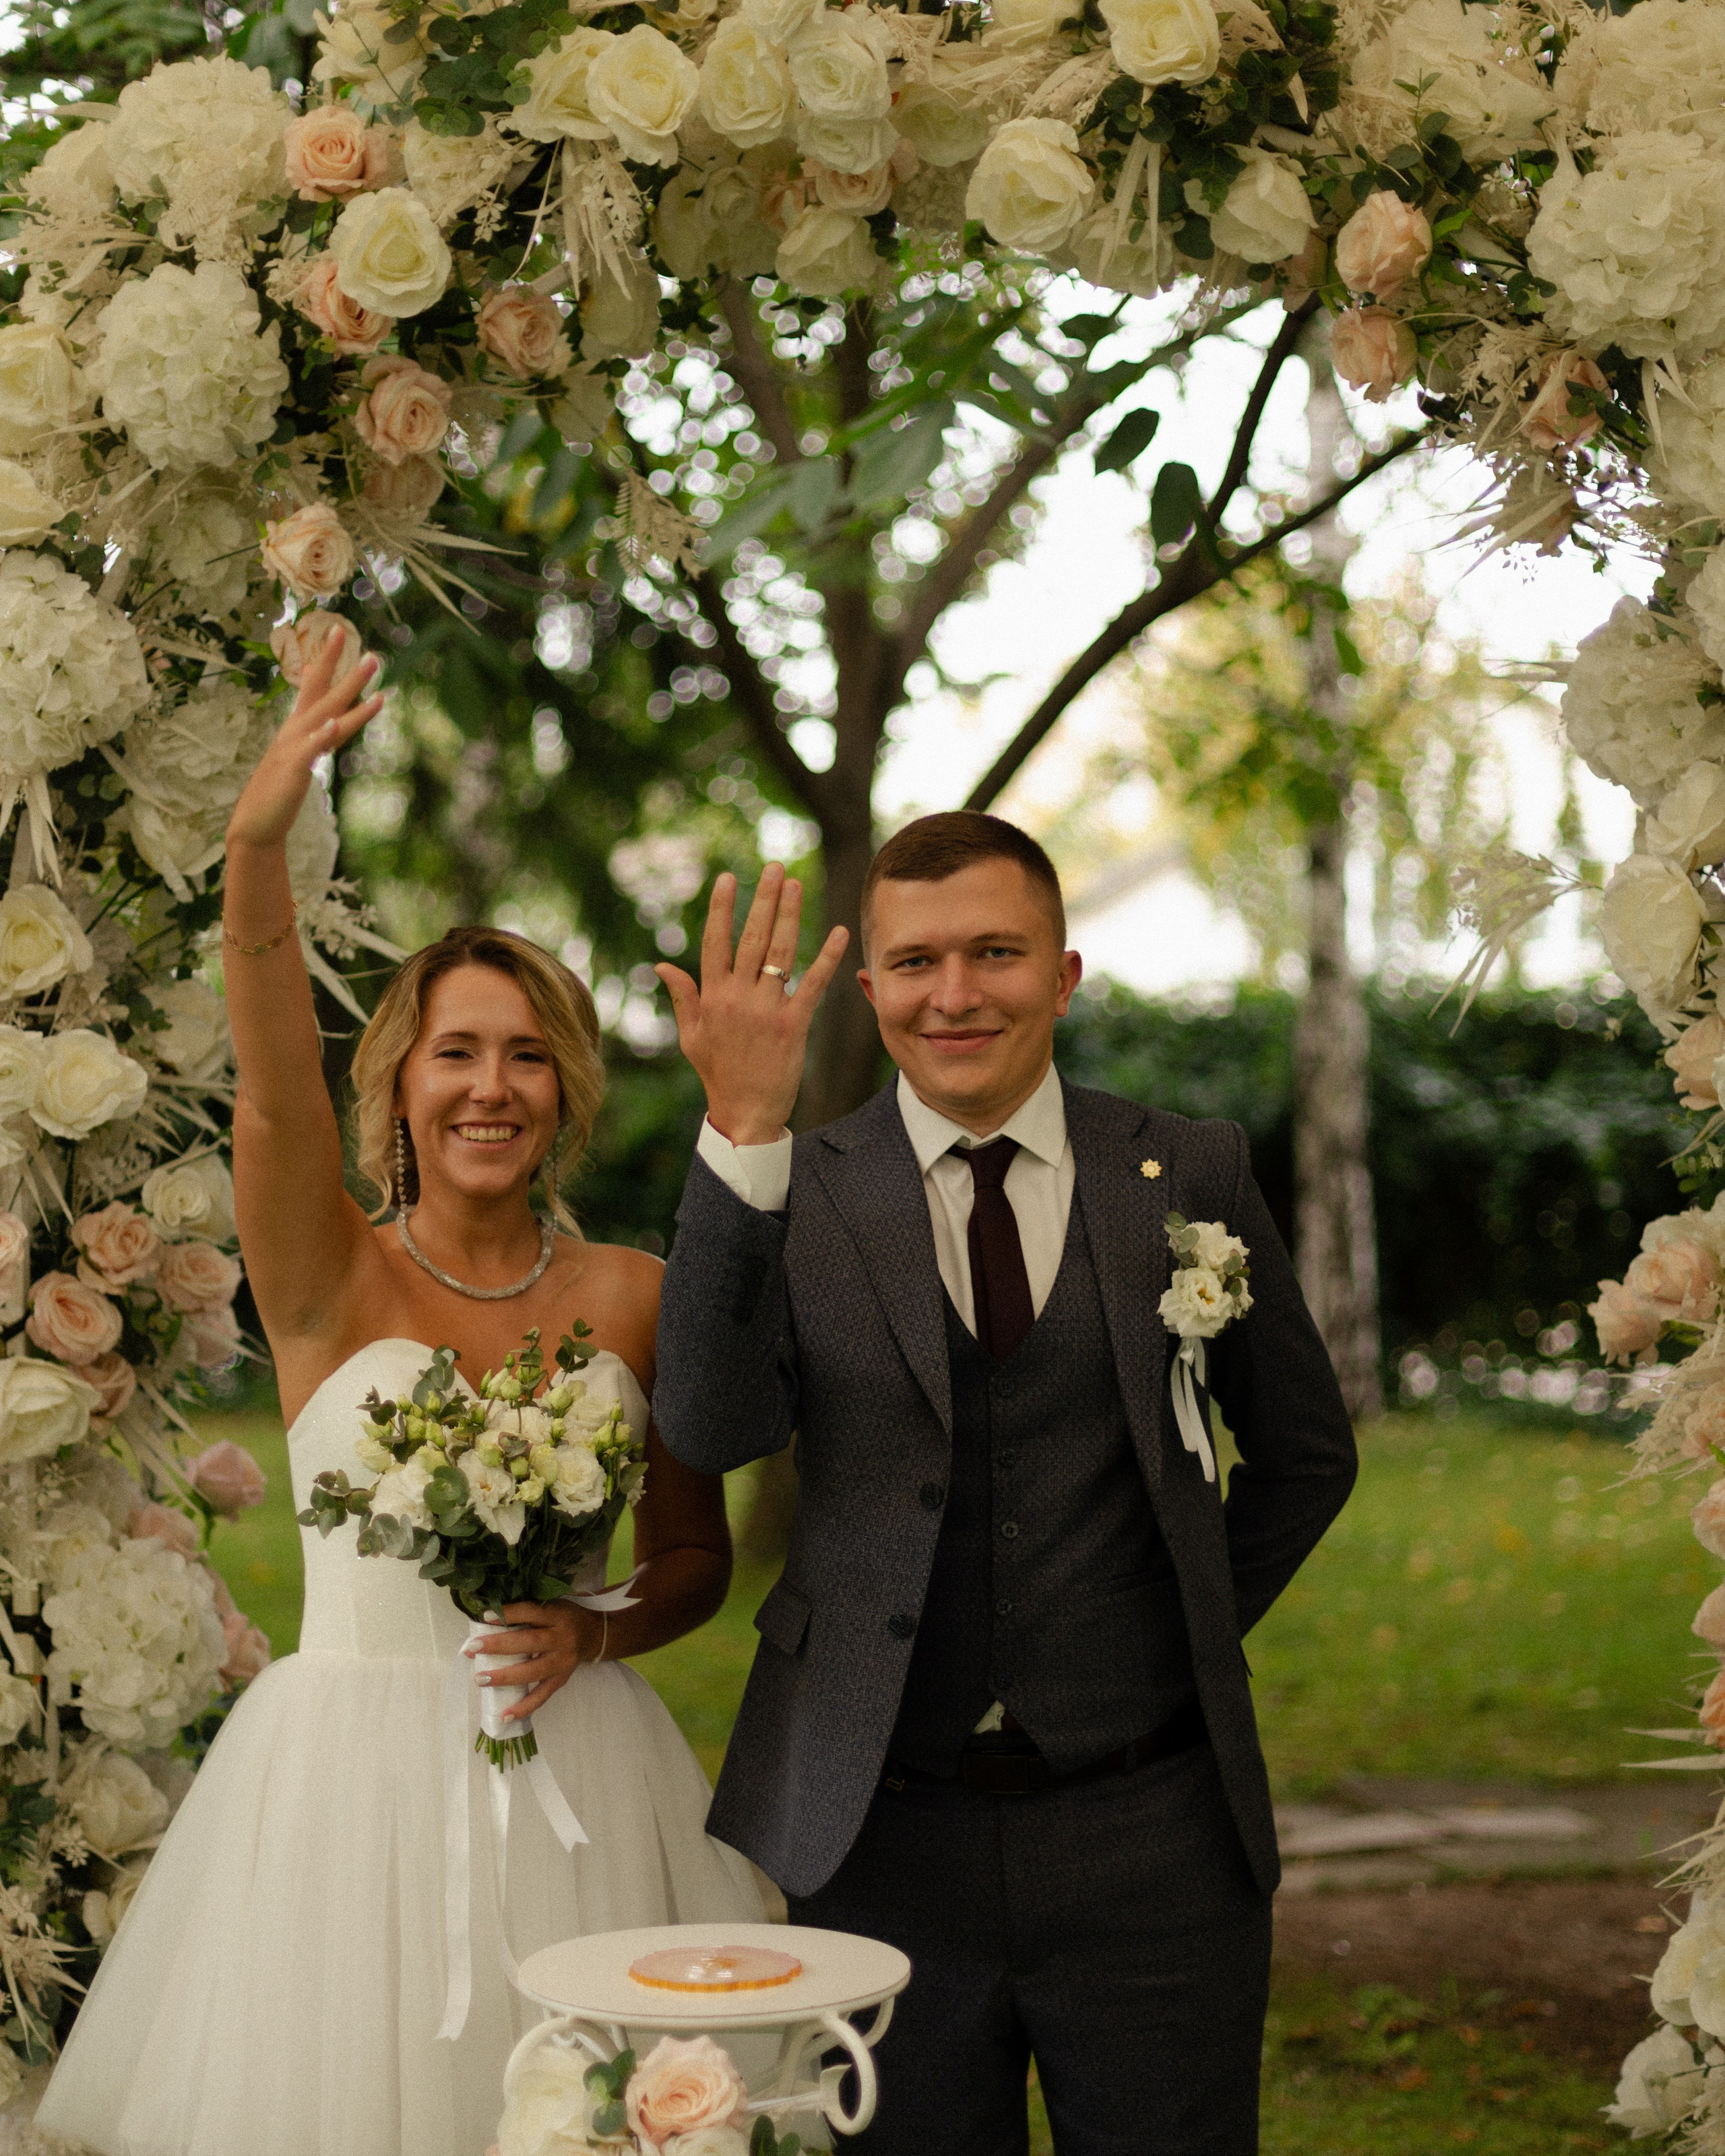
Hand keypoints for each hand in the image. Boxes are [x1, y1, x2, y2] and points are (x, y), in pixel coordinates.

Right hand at [227, 632, 382, 849]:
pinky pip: (309, 750)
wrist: (256, 823)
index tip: (339, 630)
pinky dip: (321, 736)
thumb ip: (314, 732)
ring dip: (349, 695)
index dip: (327, 659)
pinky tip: (334, 724)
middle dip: (347, 671)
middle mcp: (296, 731)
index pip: (314, 685)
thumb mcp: (299, 755)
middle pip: (325, 694)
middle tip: (373, 652)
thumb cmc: (279, 789)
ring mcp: (293, 748)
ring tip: (372, 678)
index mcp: (298, 726)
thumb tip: (331, 713)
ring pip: (326, 716)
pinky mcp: (293, 770)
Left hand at [467, 1600, 601, 1718]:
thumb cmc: (564, 1617)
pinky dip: (524, 1707)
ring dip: (505, 1677)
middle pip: (530, 1642)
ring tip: (480, 1679)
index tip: (486, 1617)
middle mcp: (562, 1638)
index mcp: (558, 1615)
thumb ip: (527, 1612)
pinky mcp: (562, 1680)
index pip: (532, 1612)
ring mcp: (563, 1662)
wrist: (594, 1635)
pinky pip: (542, 1695)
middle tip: (474, 1647)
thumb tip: (488, 1621)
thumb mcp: (552, 1606)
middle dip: (500, 1645)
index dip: (510, 1614)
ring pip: (533, 1671)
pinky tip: (505, 1715)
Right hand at [656, 864, 849, 1145]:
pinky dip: (827, 958)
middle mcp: (737, 999)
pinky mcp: (793, 1026)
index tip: (729, 878)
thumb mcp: (691, 1036)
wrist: (745, 1113)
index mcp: (712, 997)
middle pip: (752, 939)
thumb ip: (683, 997)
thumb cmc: (718, 1074)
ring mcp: (766, 1011)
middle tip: (775, 868)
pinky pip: (812, 985)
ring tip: (797, 886)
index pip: (715, 942)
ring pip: (780, 954)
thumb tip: (662, 966)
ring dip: (791, 917)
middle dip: (764, 900)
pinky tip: (840, 933)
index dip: (722, 908)